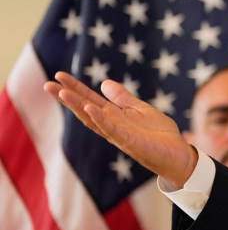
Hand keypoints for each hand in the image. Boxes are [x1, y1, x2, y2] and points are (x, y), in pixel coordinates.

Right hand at [43, 72, 196, 187]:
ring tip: (62, 93)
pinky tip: (90, 107)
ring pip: (93, 120)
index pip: (90, 99)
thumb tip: (104, 83)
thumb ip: (123, 98)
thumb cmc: (159, 135)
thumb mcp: (140, 110)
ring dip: (77, 107)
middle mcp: (112, 126)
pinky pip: (111, 130)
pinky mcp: (129, 142)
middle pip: (85, 109)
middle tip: (47, 84)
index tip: (59, 75)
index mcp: (114, 116)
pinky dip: (100, 119)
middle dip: (67, 97)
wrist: (177, 154)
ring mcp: (118, 135)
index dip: (76, 88)